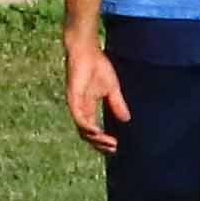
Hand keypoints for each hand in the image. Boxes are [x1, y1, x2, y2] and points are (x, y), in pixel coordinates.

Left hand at [65, 33, 130, 155]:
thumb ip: (117, 104)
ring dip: (96, 139)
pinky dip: (87, 127)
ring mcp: (76, 104)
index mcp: (87, 108)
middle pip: (86, 135)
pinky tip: (97, 132)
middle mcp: (80, 109)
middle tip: (113, 149)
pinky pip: (78, 117)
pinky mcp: (73, 98)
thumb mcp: (112, 89)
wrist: (87, 51)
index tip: (116, 147)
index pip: (92, 131)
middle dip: (100, 144)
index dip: (102, 141)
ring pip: (82, 129)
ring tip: (109, 143)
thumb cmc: (97, 66)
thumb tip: (126, 119)